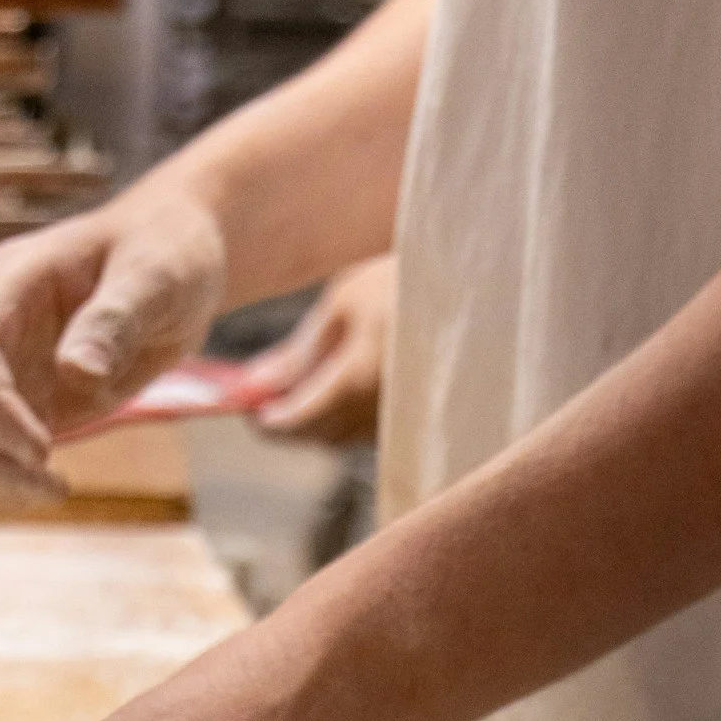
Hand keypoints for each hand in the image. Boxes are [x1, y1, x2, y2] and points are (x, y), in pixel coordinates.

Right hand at [0, 192, 227, 509]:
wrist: (175, 261)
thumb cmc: (167, 255)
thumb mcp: (155, 277)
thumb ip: (115, 320)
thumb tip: (77, 371)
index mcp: (11, 284)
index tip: (43, 452)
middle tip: (51, 486)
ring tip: (54, 492)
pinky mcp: (17, 404)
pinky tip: (48, 489)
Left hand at [244, 256, 394, 442]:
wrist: (474, 292)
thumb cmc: (405, 284)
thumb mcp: (346, 301)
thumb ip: (300, 349)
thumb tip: (259, 381)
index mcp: (354, 382)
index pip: (296, 423)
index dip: (267, 422)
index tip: (247, 410)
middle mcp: (377, 413)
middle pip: (317, 436)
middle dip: (288, 422)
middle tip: (266, 396)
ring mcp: (398, 421)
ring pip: (342, 436)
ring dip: (315, 419)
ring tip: (301, 383)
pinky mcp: (412, 420)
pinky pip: (366, 429)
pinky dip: (343, 414)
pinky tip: (338, 384)